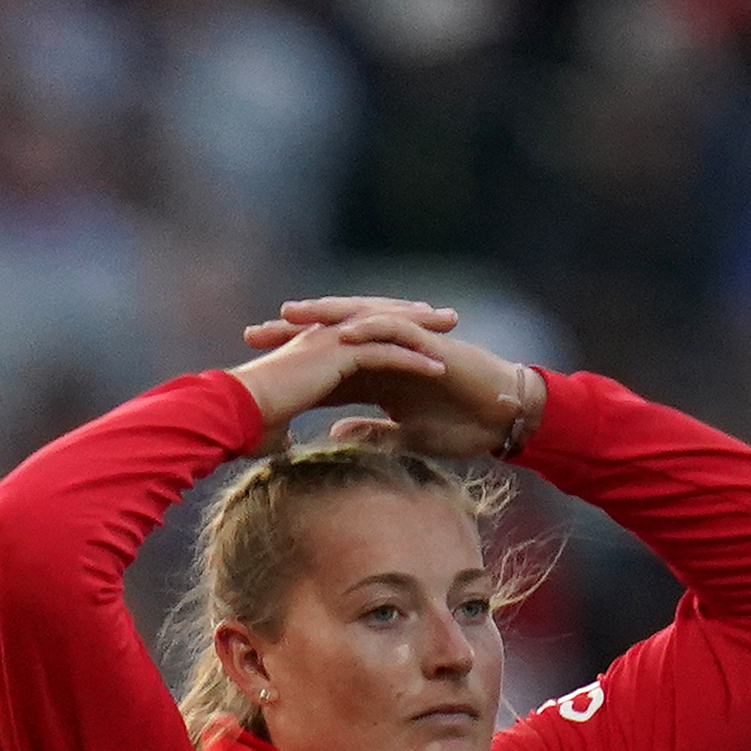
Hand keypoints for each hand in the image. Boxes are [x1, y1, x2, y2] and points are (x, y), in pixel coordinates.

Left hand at [231, 295, 537, 458]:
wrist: (500, 418)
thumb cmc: (457, 426)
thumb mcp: (401, 437)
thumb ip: (368, 432)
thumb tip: (334, 433)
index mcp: (374, 372)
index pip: (323, 365)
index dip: (288, 367)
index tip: (251, 374)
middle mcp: (385, 351)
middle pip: (330, 336)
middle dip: (293, 334)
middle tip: (252, 335)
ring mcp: (406, 342)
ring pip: (360, 320)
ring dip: (326, 316)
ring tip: (291, 314)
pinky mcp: (430, 342)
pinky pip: (397, 329)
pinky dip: (372, 327)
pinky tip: (346, 331)